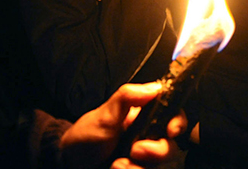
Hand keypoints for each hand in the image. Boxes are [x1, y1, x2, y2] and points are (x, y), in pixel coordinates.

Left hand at [60, 82, 186, 168]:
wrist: (70, 162)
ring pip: (157, 166)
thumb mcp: (105, 114)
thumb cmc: (86, 134)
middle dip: (157, 150)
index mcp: (143, 116)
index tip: (171, 130)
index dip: (177, 123)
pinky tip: (116, 168)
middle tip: (136, 150)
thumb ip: (127, 97)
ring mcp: (141, 158)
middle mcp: (146, 137)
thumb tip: (154, 87)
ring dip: (138, 168)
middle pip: (170, 145)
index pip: (172, 116)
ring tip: (118, 165)